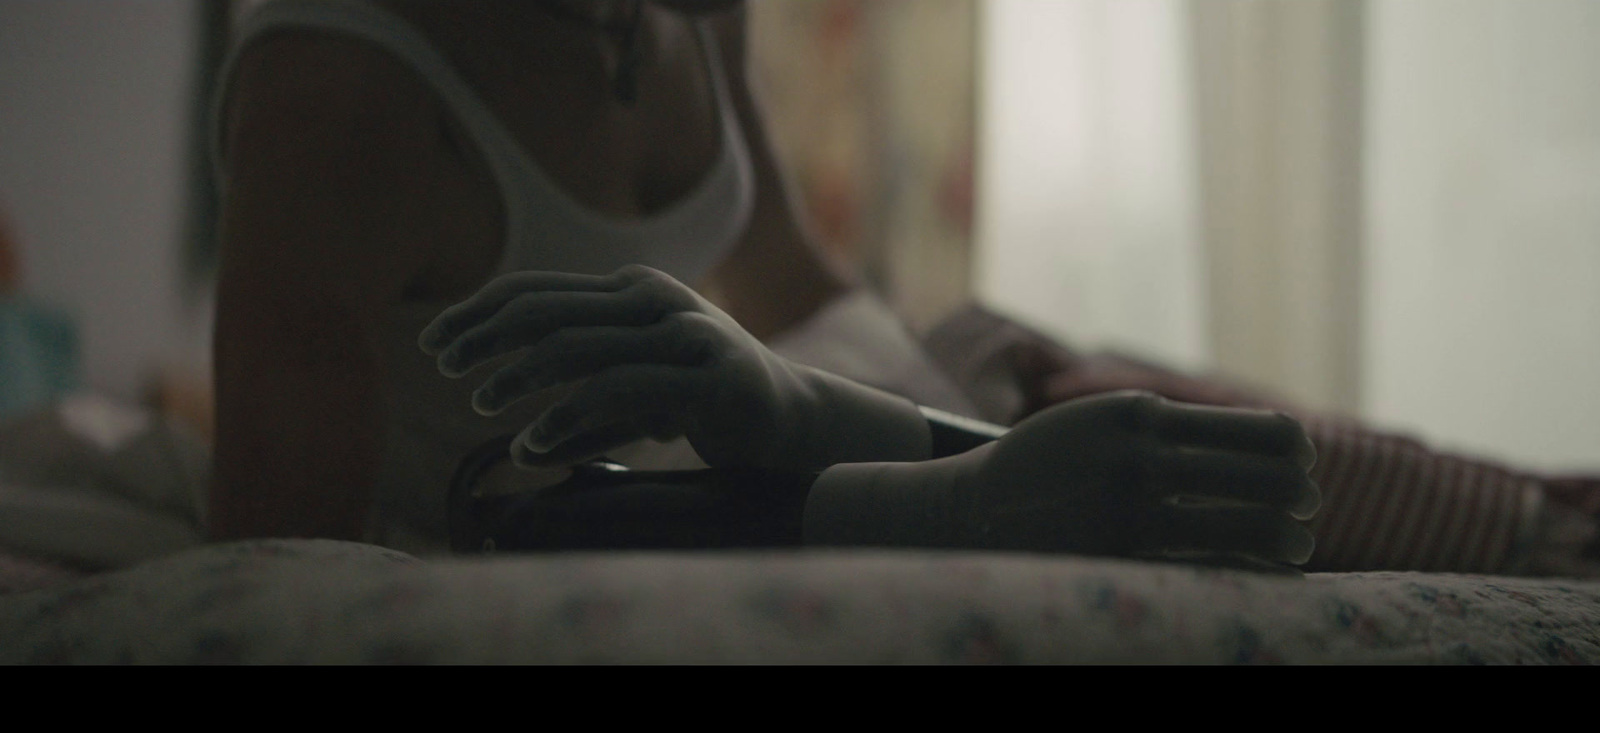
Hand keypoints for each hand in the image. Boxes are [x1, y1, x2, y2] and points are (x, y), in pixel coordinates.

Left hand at [419, 266, 929, 471]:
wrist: (794, 422)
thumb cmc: (706, 407)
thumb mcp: (637, 397)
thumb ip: (585, 407)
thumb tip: (521, 449)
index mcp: (632, 290)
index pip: (541, 289)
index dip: (480, 310)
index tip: (436, 340)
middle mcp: (655, 299)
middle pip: (548, 308)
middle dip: (485, 334)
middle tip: (442, 363)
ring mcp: (684, 333)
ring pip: (580, 345)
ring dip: (519, 374)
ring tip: (478, 401)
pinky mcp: (707, 376)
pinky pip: (621, 389)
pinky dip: (568, 416)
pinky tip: (532, 443)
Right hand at [808, 391, 1320, 565]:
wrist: (972, 510)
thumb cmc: (1051, 466)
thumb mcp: (1101, 422)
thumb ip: (1165, 424)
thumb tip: (1263, 442)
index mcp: (1141, 411)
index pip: (1259, 428)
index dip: (1295, 450)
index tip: (1301, 464)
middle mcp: (1141, 454)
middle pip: (1270, 477)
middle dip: (1300, 496)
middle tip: (1306, 508)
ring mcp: (1133, 507)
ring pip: (1254, 525)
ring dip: (1289, 539)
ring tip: (1295, 545)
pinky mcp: (1124, 554)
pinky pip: (1215, 564)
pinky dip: (1251, 568)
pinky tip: (1263, 571)